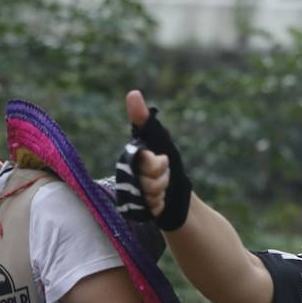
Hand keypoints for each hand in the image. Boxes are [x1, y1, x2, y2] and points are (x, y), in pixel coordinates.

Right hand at [125, 91, 171, 218]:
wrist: (176, 196)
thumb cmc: (169, 163)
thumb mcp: (158, 138)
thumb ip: (143, 119)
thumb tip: (133, 93)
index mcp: (129, 158)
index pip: (147, 163)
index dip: (159, 166)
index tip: (164, 163)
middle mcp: (125, 175)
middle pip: (148, 182)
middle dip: (162, 181)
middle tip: (163, 180)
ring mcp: (128, 193)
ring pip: (149, 197)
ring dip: (161, 194)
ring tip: (161, 191)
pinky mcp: (132, 209)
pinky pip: (149, 209)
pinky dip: (158, 207)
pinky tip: (159, 203)